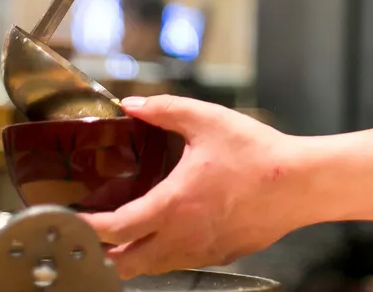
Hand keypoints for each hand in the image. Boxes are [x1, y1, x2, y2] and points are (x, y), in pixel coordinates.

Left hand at [82, 96, 311, 276]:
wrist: (301, 184)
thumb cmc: (259, 155)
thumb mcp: (207, 120)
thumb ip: (164, 110)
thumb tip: (132, 104)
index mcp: (173, 205)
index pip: (113, 229)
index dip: (85, 227)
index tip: (72, 219)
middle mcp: (182, 236)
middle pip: (125, 263)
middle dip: (103, 252)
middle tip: (94, 231)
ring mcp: (201, 251)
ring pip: (152, 267)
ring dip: (133, 254)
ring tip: (128, 231)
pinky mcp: (219, 255)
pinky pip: (180, 263)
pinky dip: (164, 254)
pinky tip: (171, 229)